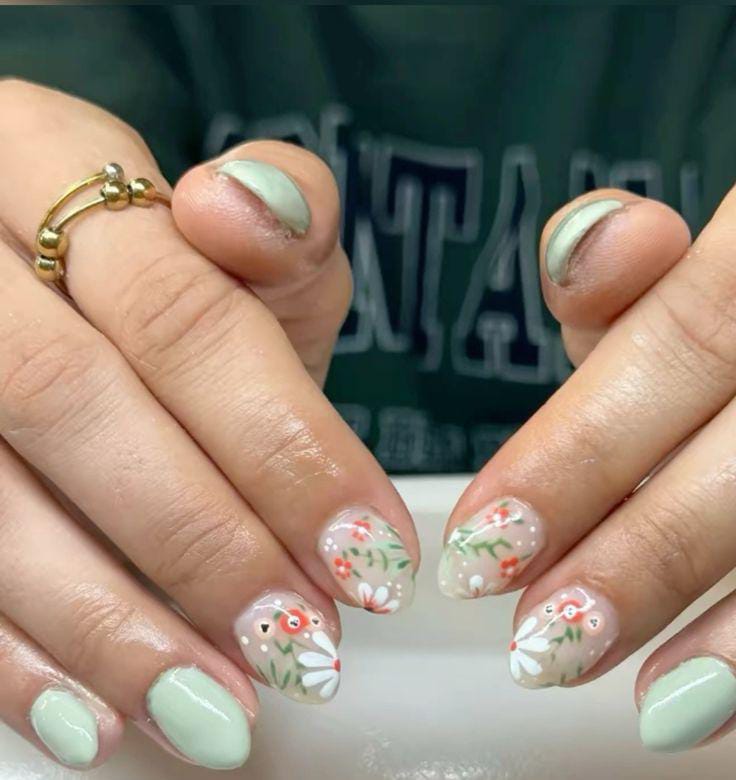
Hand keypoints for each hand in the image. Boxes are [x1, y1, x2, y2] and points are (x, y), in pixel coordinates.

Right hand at [0, 79, 418, 770]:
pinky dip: (16, 652)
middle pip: (70, 400)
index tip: (368, 551)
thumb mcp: (240, 240)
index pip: (175, 307)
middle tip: (301, 643)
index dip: (278, 439)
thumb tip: (246, 204)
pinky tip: (94, 711)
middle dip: (200, 539)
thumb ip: (279, 223)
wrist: (58, 287)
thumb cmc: (171, 272)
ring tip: (219, 704)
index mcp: (50, 163)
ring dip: (110, 620)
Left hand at [439, 184, 735, 751]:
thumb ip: (630, 274)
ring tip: (640, 697)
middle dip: (639, 556)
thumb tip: (582, 253)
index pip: (679, 339)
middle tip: (537, 643)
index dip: (575, 452)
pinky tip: (712, 700)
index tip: (480, 542)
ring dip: (723, 620)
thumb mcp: (688, 267)